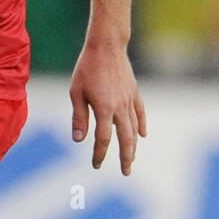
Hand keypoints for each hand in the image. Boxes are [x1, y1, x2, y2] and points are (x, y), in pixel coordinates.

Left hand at [70, 42, 146, 175]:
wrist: (107, 46)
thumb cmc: (87, 69)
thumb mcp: (76, 93)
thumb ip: (79, 117)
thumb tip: (78, 140)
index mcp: (104, 108)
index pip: (104, 139)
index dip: (100, 154)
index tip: (96, 164)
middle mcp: (120, 107)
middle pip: (125, 139)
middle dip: (125, 157)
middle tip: (125, 172)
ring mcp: (129, 100)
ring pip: (134, 128)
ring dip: (133, 146)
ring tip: (131, 159)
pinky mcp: (134, 92)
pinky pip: (140, 112)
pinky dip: (141, 125)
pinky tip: (142, 135)